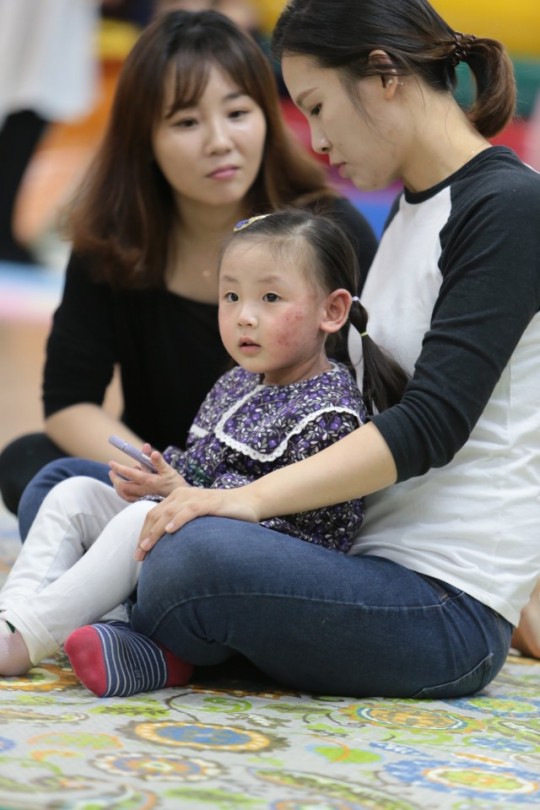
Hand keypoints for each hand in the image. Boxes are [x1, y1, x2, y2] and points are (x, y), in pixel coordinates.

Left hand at [109, 444, 187, 501]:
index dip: (119, 468)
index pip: (129, 474)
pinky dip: (124, 493)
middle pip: (123, 487)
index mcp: (148, 481)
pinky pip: (130, 498)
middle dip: (115, 479)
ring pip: (125, 494)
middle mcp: (143, 490)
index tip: (111, 463)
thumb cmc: (174, 483)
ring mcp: (143, 497)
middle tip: (112, 471)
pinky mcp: (144, 501)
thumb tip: (151, 451)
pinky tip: (125, 487)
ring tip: (116, 479)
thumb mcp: (168, 469)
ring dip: (118, 486)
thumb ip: (158, 460)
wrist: (180, 500)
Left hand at [134, 485, 259, 560]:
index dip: (143, 533)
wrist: (249, 502)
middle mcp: (183, 495)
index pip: (154, 515)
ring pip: (169, 512)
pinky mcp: (209, 502)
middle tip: (139, 555)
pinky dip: (178, 520)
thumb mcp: (198, 520)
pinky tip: (170, 530)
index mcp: (178, 498)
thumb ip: (184, 527)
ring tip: (147, 546)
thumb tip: (168, 550)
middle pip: (157, 514)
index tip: (139, 553)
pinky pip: (190, 510)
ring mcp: (196, 497)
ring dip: (156, 531)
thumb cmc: (223, 514)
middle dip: (146, 536)